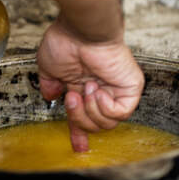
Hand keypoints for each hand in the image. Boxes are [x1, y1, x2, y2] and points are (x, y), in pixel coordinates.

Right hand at [37, 19, 143, 151]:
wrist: (80, 31)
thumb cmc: (65, 42)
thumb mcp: (48, 68)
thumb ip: (50, 85)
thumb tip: (51, 97)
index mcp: (82, 87)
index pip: (84, 117)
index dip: (80, 134)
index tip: (79, 148)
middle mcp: (100, 90)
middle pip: (95, 126)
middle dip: (79, 118)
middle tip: (72, 97)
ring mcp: (116, 90)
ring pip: (107, 124)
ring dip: (90, 110)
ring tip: (86, 88)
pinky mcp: (130, 87)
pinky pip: (120, 113)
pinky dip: (104, 107)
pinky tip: (97, 91)